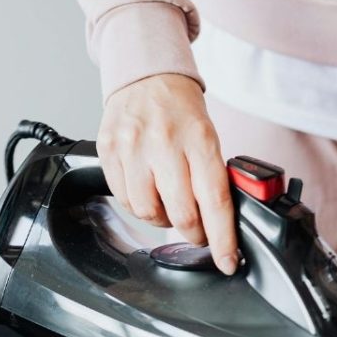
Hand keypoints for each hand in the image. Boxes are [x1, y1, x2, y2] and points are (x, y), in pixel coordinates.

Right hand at [97, 73, 238, 274]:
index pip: (215, 200)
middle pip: (181, 214)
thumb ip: (213, 175)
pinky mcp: (109, 152)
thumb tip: (222, 219)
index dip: (222, 239)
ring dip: (164, 220)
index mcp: (199, 139)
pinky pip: (125, 200)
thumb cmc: (181, 110)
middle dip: (194, 232)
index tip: (227, 261)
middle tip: (198, 230)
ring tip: (170, 203)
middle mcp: (164, 143)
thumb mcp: (209, 135)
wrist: (145, 76)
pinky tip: (149, 191)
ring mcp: (132, 147)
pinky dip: (140, 206)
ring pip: (149, 213)